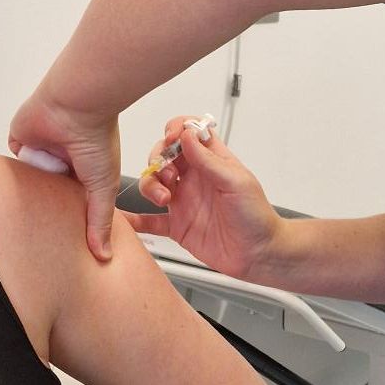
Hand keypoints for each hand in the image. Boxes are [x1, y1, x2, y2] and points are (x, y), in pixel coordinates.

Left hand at [9, 90, 121, 263]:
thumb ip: (100, 220)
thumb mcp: (103, 187)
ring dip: (30, 189)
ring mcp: (40, 150)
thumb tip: (104, 255)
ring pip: (28, 180)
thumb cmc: (96, 138)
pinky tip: (17, 183)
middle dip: (45, 207)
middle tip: (41, 233)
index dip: (68, 216)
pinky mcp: (20, 141)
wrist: (75, 105)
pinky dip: (16, 171)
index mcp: (83, 170)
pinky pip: (13, 162)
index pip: (71, 199)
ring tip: (27, 209)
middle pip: (47, 192)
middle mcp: (61, 160)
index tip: (64, 239)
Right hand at [124, 118, 282, 281]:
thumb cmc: (256, 216)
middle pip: (163, 157)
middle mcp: (194, 178)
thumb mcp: (235, 182)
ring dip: (150, 186)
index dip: (175, 131)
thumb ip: (209, 160)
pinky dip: (135, 221)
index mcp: (211, 162)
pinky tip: (125, 220)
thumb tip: (188, 134)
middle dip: (158, 160)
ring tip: (162, 198)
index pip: (187, 135)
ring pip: (153, 184)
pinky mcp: (177, 226)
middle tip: (169, 175)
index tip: (171, 137)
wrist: (259, 254)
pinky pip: (150, 221)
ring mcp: (183, 201)